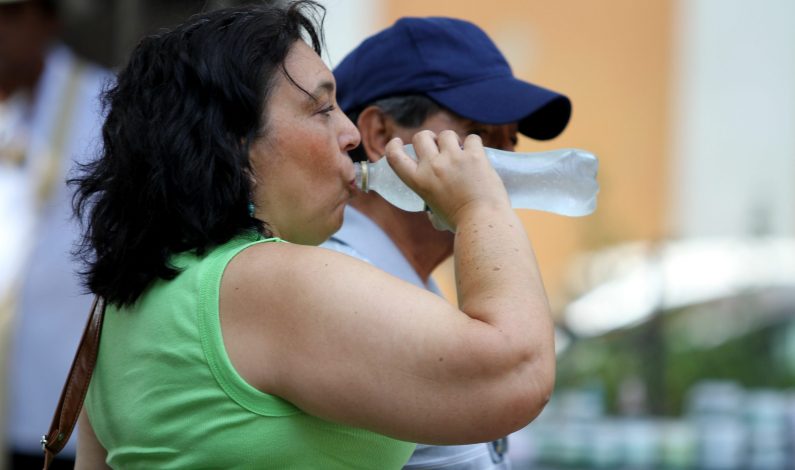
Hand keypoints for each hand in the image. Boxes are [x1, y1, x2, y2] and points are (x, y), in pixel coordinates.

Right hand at [385, 130, 509, 230]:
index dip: (394, 145)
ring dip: (452, 141)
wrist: (483, 222)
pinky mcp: (474, 155)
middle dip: (429, 138)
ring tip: (460, 151)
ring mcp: (453, 158)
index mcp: (418, 181)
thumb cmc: (460, 224)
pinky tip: (477, 154)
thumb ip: (431, 208)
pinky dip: (474, 145)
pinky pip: (471, 139)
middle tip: (438, 146)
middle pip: (422, 137)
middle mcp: (432, 166)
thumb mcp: (436, 214)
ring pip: (447, 134)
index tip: (399, 142)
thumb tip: (432, 213)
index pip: (395, 156)